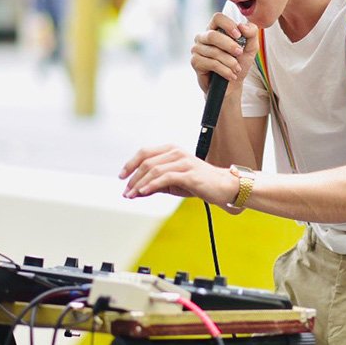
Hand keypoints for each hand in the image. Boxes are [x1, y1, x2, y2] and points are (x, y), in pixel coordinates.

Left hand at [119, 144, 239, 207]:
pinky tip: (143, 192)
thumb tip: (134, 191)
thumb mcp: (172, 183)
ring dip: (139, 184)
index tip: (122, 177)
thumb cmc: (199, 183)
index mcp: (171, 150)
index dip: (130, 164)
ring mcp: (183, 162)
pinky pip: (165, 178)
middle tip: (125, 192)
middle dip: (133, 178)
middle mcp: (176, 152)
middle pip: (146, 162)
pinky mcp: (189, 173)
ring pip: (154, 170)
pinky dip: (151, 185)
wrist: (223, 187)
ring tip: (131, 195)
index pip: (144, 152)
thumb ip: (155, 184)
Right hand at [191, 15, 258, 92]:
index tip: (238, 35)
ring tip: (237, 68)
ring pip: (214, 51)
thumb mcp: (251, 47)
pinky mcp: (195, 62)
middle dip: (230, 45)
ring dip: (230, 62)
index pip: (218, 18)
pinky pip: (211, 63)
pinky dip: (225, 70)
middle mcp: (203, 36)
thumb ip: (252, 32)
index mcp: (215, 28)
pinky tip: (231, 75)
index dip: (228, 24)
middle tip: (240, 53)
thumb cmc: (239, 62)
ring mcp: (197, 49)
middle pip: (213, 35)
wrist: (232, 84)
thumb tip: (241, 26)